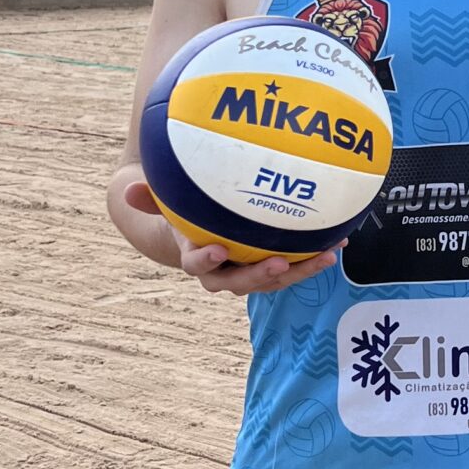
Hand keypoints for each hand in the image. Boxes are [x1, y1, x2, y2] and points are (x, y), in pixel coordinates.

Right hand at [105, 168, 336, 294]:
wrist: (195, 235)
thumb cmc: (179, 215)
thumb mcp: (162, 203)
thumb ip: (148, 197)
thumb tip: (126, 187)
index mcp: (197, 258)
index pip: (198, 266)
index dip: (206, 261)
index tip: (217, 250)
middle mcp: (225, 272)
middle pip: (244, 281)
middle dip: (264, 274)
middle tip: (281, 262)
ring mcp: (252, 272)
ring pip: (277, 278)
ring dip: (302, 270)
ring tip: (326, 256)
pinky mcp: (274, 266)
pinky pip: (296, 264)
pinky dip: (316, 254)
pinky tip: (341, 239)